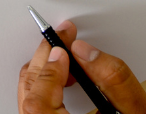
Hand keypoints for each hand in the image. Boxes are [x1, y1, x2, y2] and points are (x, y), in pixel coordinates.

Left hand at [17, 20, 145, 113]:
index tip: (65, 50)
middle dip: (46, 61)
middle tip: (63, 39)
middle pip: (30, 97)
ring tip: (66, 55)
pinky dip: (45, 86)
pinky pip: (36, 106)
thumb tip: (87, 52)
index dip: (50, 71)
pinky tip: (63, 77)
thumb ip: (116, 81)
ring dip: (44, 72)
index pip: (39, 103)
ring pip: (29, 99)